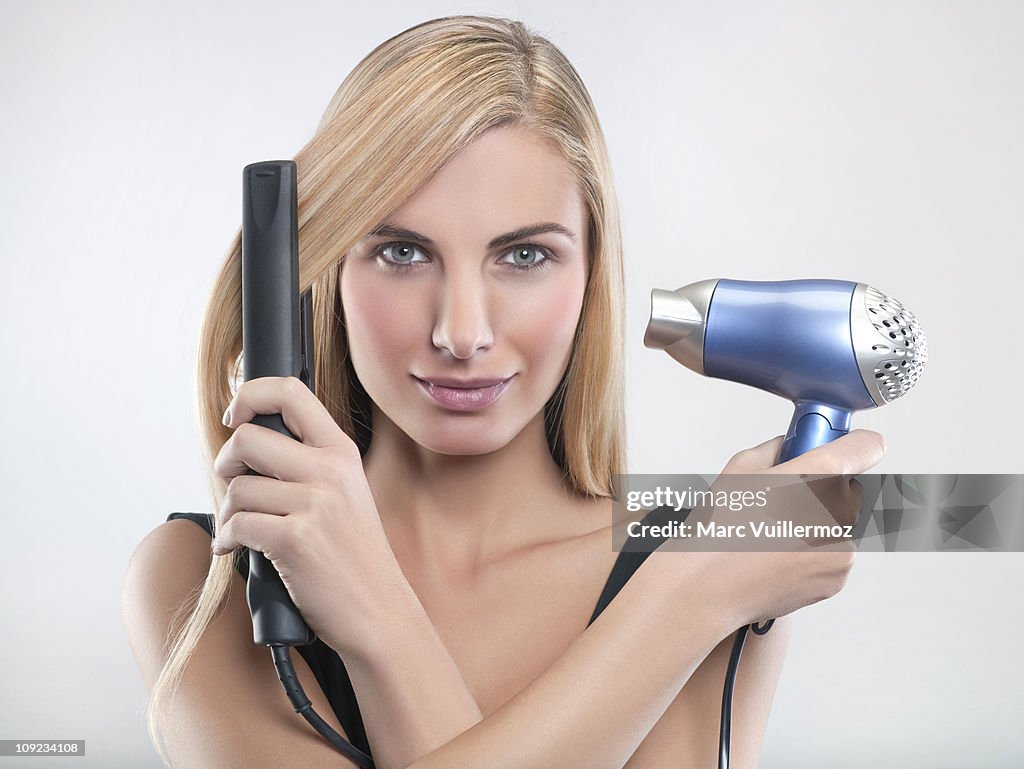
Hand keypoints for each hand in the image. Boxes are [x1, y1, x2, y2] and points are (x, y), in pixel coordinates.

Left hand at [211, 375, 393, 654]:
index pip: (290, 392)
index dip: (250, 395)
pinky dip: (228, 540)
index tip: (237, 417)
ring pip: (237, 487)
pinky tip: (238, 550)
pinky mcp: (295, 539)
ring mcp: (315, 504)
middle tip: (234, 484)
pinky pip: (237, 525)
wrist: (379, 609)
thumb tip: (247, 442)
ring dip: (227, 512)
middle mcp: (331, 470)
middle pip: (248, 438)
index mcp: (342, 452)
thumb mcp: (345, 493)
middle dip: (226, 463)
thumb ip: (308, 463)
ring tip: (243, 529)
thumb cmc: (354, 555)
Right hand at [690, 429, 884, 626]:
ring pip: (839, 523)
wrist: (708, 589)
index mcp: (817, 477)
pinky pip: (833, 553)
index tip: (845, 447)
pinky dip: (814, 552)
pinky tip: (779, 554)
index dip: (854, 446)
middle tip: (786, 497)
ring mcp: (841, 547)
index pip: (865, 447)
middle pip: (849, 488)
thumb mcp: (738, 469)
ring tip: (773, 533)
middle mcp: (838, 512)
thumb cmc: (717, 532)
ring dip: (818, 523)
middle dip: (824, 490)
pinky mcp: (837, 575)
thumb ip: (774, 450)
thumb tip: (787, 448)